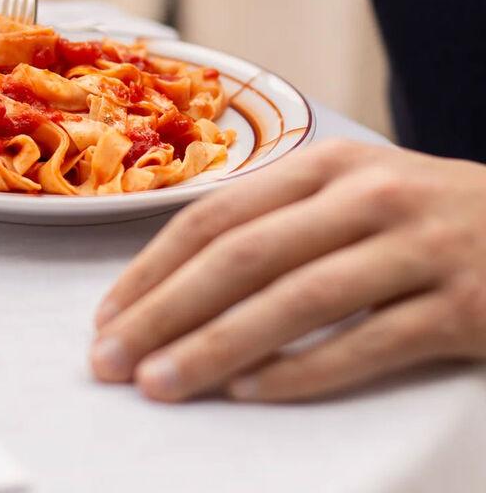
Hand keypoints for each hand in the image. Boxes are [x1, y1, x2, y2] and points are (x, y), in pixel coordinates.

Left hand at [91, 139, 485, 401]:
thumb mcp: (359, 192)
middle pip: (241, 255)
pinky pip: (366, 342)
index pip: (217, 214)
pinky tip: (253, 393)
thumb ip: (283, 219)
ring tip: (161, 385)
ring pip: (294, 300)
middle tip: (110, 361)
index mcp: (328, 165)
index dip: (154, 266)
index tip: (108, 313)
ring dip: (216, 347)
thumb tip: (180, 278)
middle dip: (164, 311)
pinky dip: (303, 370)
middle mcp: (366, 195)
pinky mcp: (462, 306)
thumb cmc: (432, 216)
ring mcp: (417, 247)